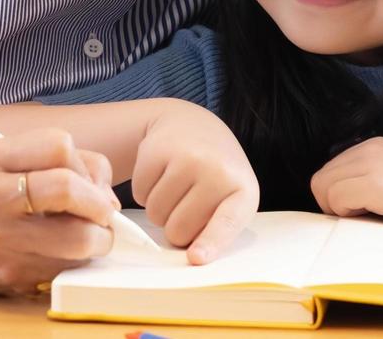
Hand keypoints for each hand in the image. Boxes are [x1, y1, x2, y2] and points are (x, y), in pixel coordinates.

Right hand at [0, 128, 121, 294]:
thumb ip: (51, 160)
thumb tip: (105, 187)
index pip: (58, 146)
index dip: (85, 164)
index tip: (88, 178)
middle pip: (70, 191)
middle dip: (99, 205)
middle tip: (101, 212)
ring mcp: (0, 240)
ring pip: (78, 240)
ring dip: (97, 239)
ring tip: (88, 234)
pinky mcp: (9, 275)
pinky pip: (65, 267)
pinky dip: (75, 261)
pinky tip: (61, 251)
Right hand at [130, 100, 258, 263]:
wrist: (191, 125)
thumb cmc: (214, 174)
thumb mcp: (228, 198)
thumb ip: (216, 228)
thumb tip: (193, 257)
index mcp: (243, 190)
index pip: (226, 221)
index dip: (210, 242)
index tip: (196, 258)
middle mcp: (217, 170)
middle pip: (179, 228)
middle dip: (175, 228)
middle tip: (184, 208)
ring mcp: (187, 157)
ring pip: (155, 214)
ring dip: (159, 210)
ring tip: (174, 189)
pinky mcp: (157, 150)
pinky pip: (140, 193)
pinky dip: (145, 192)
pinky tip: (160, 175)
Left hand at [309, 136, 382, 234]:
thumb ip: (377, 178)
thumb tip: (347, 202)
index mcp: (377, 145)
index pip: (332, 169)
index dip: (338, 195)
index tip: (359, 212)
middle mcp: (371, 149)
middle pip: (321, 177)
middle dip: (333, 204)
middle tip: (362, 219)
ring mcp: (374, 164)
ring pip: (323, 187)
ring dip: (339, 209)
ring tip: (371, 218)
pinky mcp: (379, 184)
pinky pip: (337, 199)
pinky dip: (347, 213)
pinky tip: (375, 217)